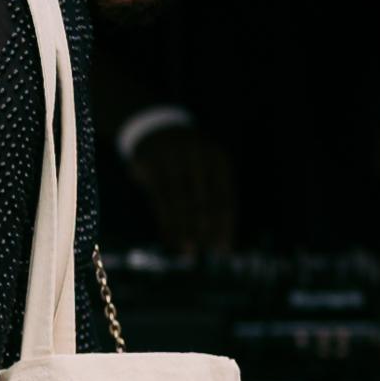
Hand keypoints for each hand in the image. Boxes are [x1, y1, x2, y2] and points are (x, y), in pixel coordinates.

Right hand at [125, 116, 242, 254]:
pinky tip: (170, 239)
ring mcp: (175, 161)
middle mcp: (199, 158)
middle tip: (206, 252)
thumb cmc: (186, 158)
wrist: (154, 128)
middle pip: (206, 204)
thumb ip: (212, 195)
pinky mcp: (153, 167)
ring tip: (189, 252)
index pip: (226, 199)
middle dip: (207, 231)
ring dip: (186, 231)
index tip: (224, 249)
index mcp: (219, 160)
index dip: (225, 226)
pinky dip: (167, 224)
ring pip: (183, 205)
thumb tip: (221, 235)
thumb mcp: (205, 167)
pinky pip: (162, 202)